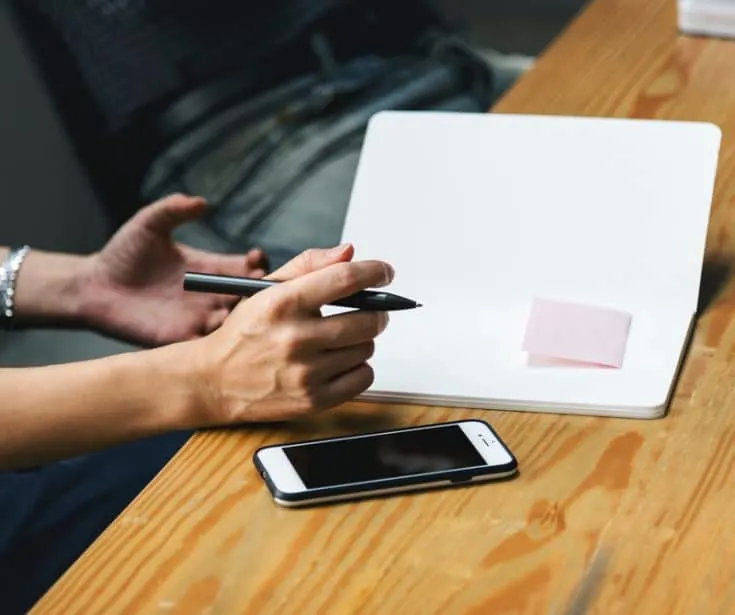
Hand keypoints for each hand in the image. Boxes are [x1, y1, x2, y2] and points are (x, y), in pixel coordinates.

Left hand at [84, 193, 268, 345]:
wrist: (94, 287)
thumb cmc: (123, 253)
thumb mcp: (149, 224)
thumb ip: (172, 210)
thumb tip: (201, 202)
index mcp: (209, 267)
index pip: (245, 268)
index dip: (258, 264)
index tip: (257, 259)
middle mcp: (210, 294)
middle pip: (247, 296)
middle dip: (257, 292)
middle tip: (256, 285)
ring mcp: (198, 318)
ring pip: (233, 322)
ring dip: (240, 317)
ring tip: (235, 306)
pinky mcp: (181, 338)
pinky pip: (208, 344)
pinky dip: (218, 340)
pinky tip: (219, 329)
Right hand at [187, 243, 392, 423]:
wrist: (214, 381)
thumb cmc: (245, 330)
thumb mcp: (268, 289)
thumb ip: (309, 265)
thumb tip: (350, 253)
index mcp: (283, 303)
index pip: (344, 279)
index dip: (374, 272)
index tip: (384, 272)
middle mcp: (295, 338)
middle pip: (366, 319)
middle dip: (376, 312)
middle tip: (369, 311)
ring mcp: (305, 373)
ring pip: (366, 348)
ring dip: (362, 340)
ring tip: (340, 339)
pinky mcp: (313, 400)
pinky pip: (364, 378)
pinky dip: (359, 367)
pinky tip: (339, 361)